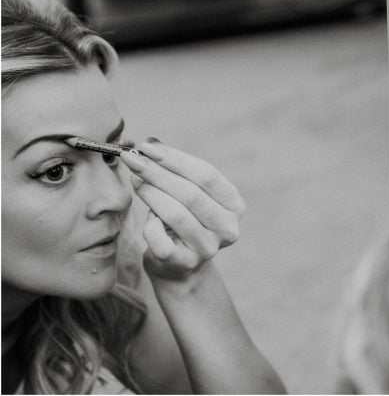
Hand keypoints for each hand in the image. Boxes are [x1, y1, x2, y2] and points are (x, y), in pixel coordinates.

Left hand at [121, 139, 244, 281]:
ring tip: (135, 181)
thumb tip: (152, 143)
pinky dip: (150, 226)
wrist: (179, 267)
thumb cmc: (182, 220)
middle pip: (190, 193)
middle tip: (132, 159)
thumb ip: (175, 169)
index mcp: (234, 205)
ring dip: (151, 193)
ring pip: (176, 214)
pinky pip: (161, 240)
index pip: (206, 175)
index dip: (175, 159)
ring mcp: (209, 248)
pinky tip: (146, 217)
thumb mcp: (186, 193)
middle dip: (157, 172)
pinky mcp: (185, 264)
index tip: (146, 148)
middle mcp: (228, 227)